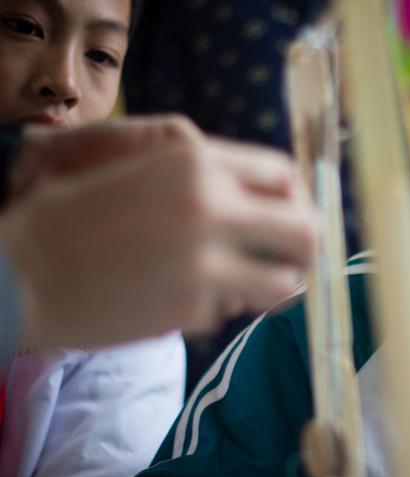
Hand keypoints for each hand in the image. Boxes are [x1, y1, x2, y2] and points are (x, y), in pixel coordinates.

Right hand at [0, 115, 317, 349]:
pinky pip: (234, 310)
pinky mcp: (193, 309)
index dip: (297, 199)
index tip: (291, 217)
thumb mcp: (145, 174)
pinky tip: (187, 298)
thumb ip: (207, 179)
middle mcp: (211, 205)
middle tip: (293, 259)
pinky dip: (222, 308)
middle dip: (307, 247)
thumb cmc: (74, 218)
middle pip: (305, 228)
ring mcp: (206, 261)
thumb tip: (266, 202)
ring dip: (276, 285)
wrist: (20, 274)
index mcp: (196, 161)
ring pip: (287, 281)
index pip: (285, 174)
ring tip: (254, 285)